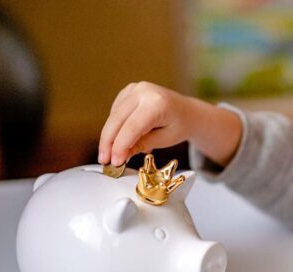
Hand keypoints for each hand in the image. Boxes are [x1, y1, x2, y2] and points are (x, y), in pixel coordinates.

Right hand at [98, 81, 241, 166]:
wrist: (187, 112)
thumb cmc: (179, 126)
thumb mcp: (165, 140)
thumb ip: (141, 145)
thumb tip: (119, 155)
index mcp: (157, 103)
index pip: (132, 127)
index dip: (120, 146)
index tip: (114, 162)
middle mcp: (144, 91)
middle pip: (117, 119)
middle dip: (108, 142)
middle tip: (105, 161)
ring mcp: (136, 88)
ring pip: (113, 115)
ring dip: (109, 136)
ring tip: (112, 154)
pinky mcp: (129, 90)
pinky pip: (116, 110)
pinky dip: (115, 126)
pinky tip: (121, 138)